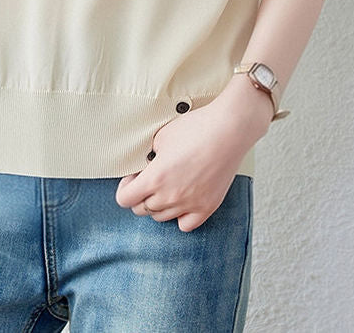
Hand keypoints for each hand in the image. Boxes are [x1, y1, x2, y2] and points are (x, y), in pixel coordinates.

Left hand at [114, 93, 266, 232]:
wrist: (228, 130)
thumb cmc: (196, 128)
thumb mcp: (161, 137)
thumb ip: (149, 155)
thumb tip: (147, 164)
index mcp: (155, 178)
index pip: (124, 200)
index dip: (125, 188)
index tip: (132, 179)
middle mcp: (170, 196)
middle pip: (141, 210)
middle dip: (140, 195)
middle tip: (148, 180)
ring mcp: (190, 205)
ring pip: (162, 218)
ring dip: (158, 205)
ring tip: (166, 186)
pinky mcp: (207, 207)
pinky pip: (185, 225)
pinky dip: (180, 216)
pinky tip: (182, 200)